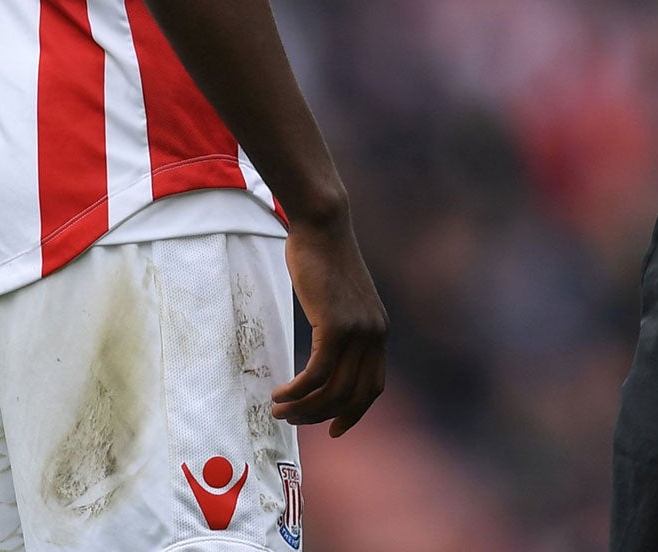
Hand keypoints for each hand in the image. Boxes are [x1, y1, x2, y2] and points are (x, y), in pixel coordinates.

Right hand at [273, 209, 388, 435]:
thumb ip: (342, 328)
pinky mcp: (336, 326)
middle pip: (352, 397)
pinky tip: (279, 394)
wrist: (323, 227)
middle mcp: (375, 335)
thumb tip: (327, 354)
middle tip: (292, 419)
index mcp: (379, 331)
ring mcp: (358, 331)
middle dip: (321, 416)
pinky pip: (315, 375)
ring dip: (303, 408)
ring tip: (279, 409)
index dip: (353, 413)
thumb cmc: (323, 261)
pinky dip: (296, 392)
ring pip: (332, 391)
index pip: (373, 388)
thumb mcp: (341, 300)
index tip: (333, 429)